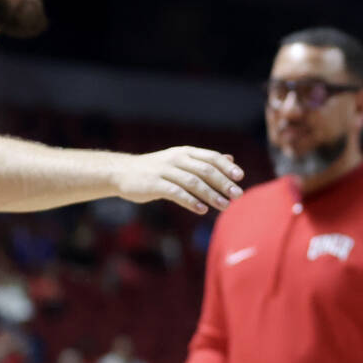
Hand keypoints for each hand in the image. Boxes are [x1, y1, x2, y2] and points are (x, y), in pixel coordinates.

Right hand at [117, 147, 243, 213]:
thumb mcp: (180, 160)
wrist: (122, 172)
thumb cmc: (156, 169)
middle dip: (223, 183)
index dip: (226, 167)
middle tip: (237, 195)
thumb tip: (230, 158)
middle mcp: (176, 158)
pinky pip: (176, 193)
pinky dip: (191, 201)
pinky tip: (202, 210)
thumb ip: (204, 160)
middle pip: (205, 170)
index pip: (211, 157)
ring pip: (193, 182)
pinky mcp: (154, 184)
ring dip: (211, 195)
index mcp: (185, 152)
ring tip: (224, 206)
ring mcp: (165, 171)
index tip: (240, 177)